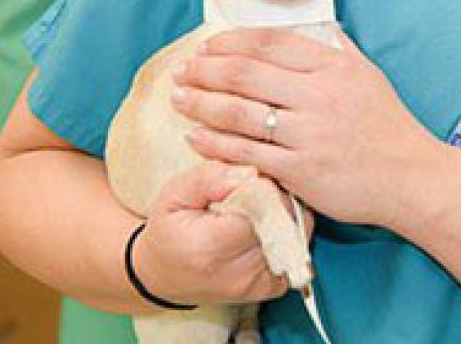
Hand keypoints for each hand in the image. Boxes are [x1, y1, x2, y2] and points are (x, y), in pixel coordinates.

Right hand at [132, 162, 290, 305]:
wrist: (166, 274)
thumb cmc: (170, 230)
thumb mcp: (175, 193)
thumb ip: (210, 177)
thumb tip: (249, 173)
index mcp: (212, 247)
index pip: (263, 207)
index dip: (264, 186)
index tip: (250, 179)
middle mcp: (239, 272)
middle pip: (283, 220)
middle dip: (277, 199)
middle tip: (257, 192)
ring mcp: (258, 284)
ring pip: (294, 234)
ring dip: (284, 215)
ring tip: (260, 210)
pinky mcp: (271, 288)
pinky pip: (295, 250)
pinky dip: (286, 235)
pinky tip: (265, 229)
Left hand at [173, 24, 441, 227]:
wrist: (410, 177)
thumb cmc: (388, 126)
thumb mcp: (367, 75)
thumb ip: (336, 48)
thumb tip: (311, 22)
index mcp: (333, 67)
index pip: (270, 43)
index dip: (231, 42)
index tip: (207, 46)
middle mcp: (318, 95)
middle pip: (246, 74)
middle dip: (206, 70)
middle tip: (183, 70)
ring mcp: (307, 134)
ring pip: (239, 112)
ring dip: (201, 103)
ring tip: (178, 98)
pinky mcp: (300, 169)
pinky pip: (246, 152)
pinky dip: (214, 142)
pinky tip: (194, 135)